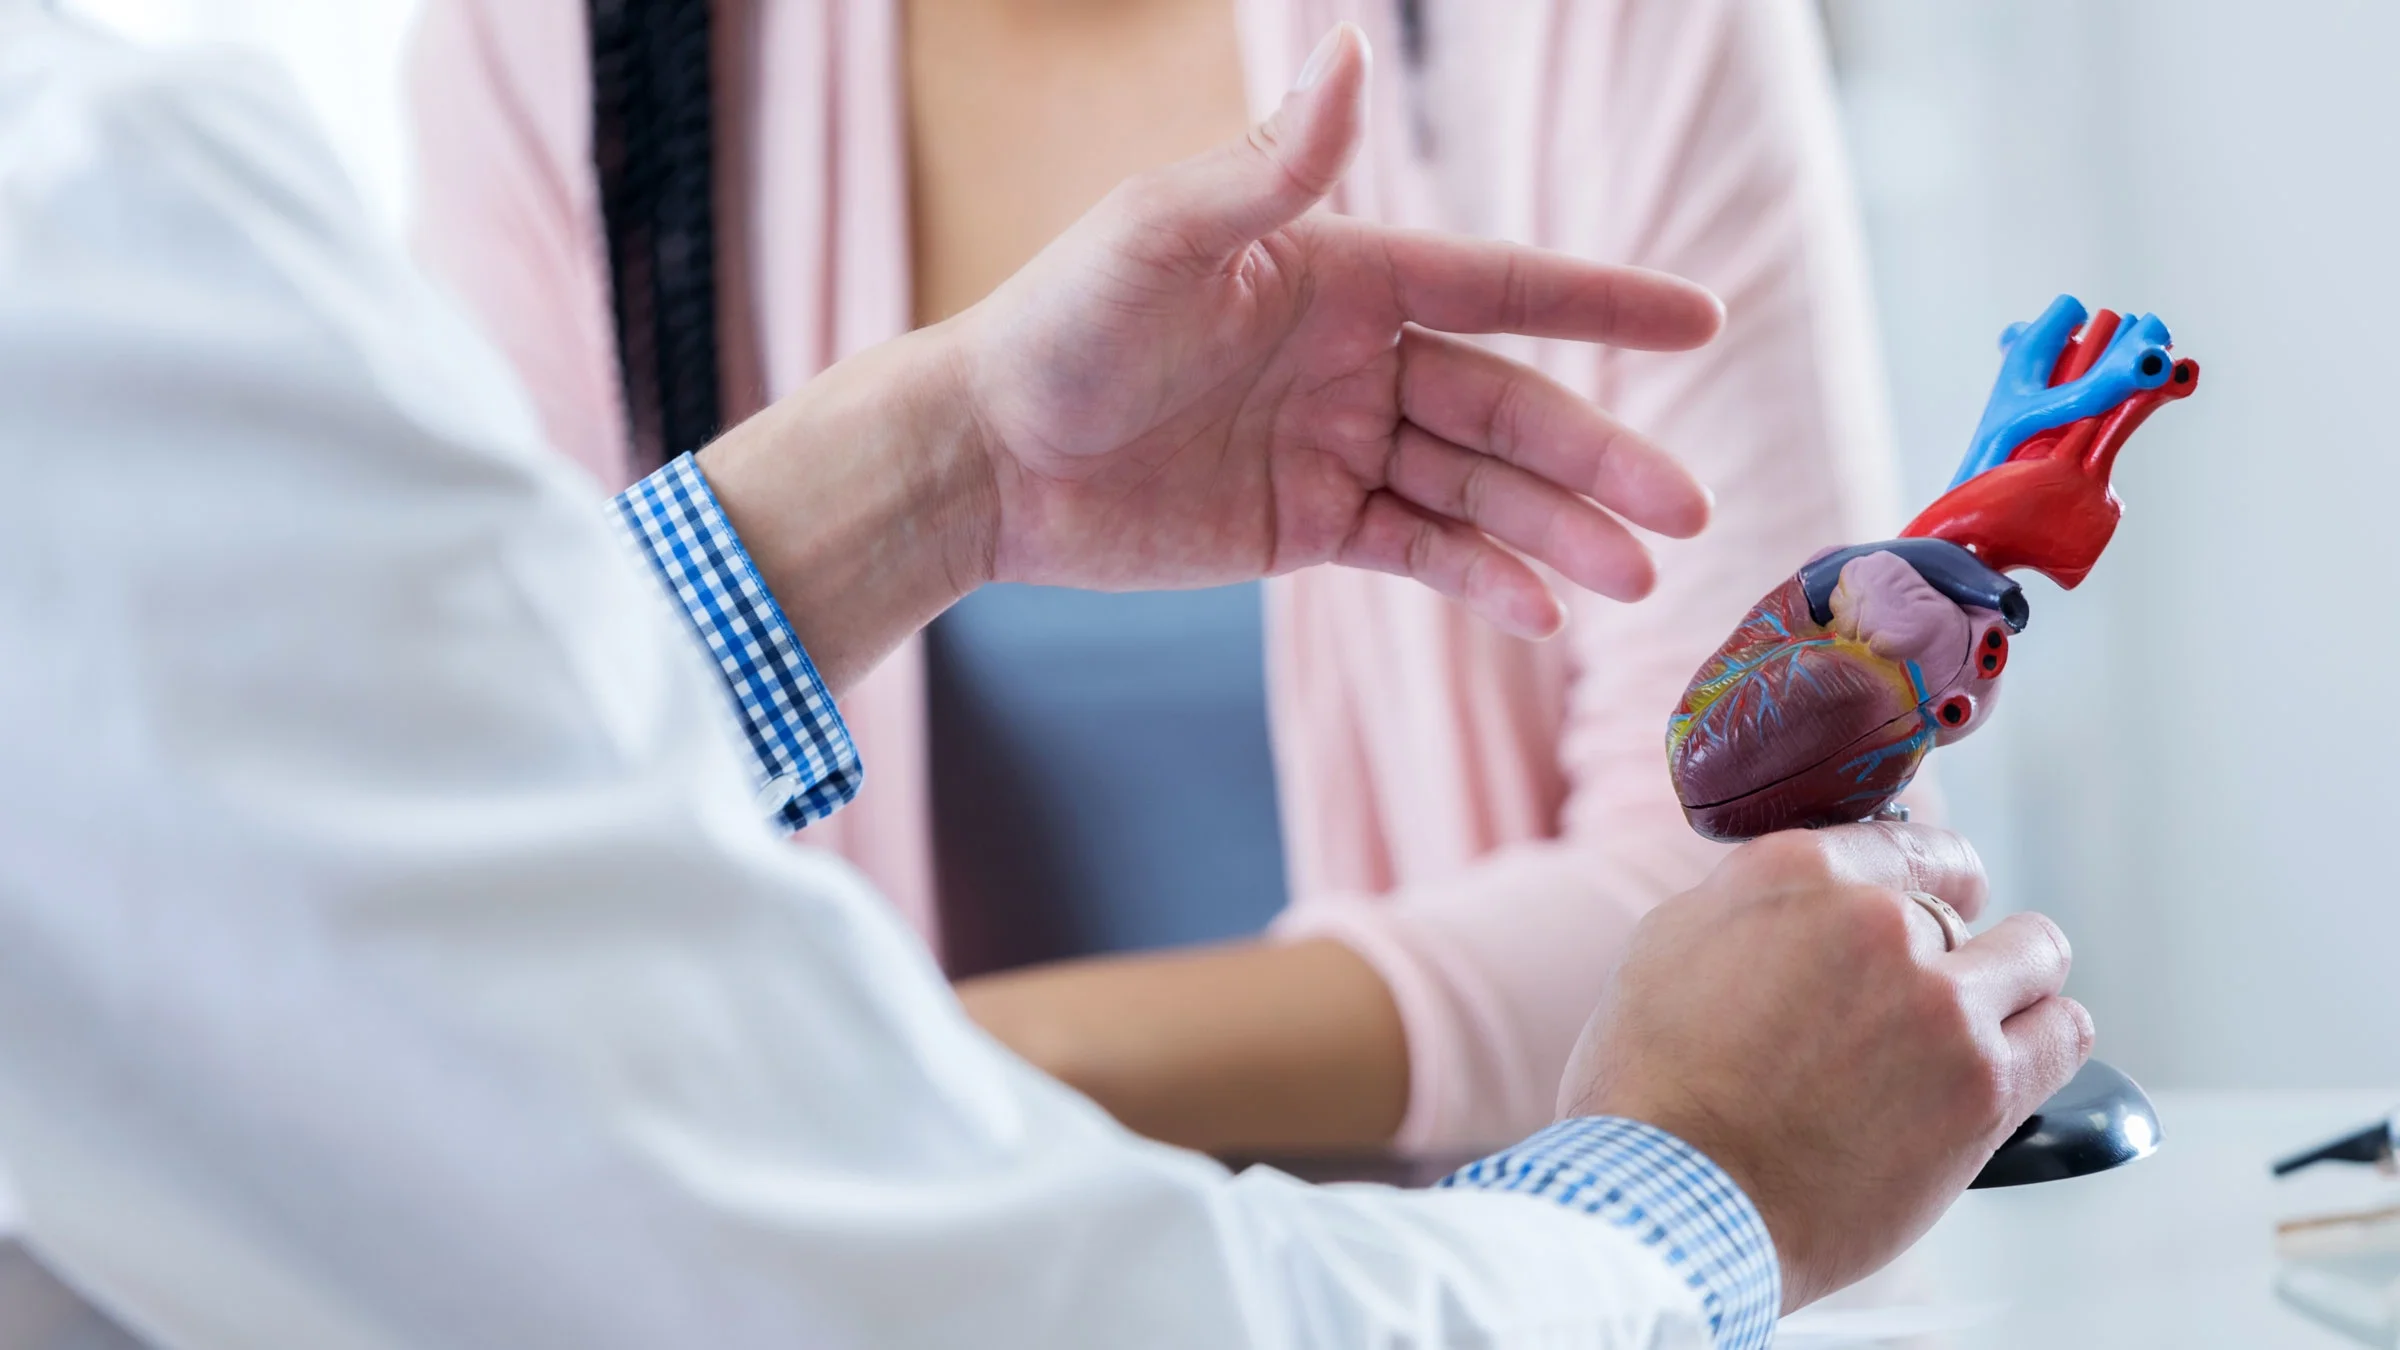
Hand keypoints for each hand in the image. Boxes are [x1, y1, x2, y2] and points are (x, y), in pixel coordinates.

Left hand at [953, 22, 1718, 637]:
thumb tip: (1351, 46)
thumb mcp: (1162, 235)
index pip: (1500, 286)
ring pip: (1477, 489)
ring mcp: (1338, 444)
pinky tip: (1540, 610)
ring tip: (1636, 577)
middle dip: (1599, 457)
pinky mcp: (1307, 525)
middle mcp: (1357, 357)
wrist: (983, 456)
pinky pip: (1417, 549)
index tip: (1703, 321)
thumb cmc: (1059, 326)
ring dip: (1557, 531)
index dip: (1602, 304)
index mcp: (1343, 272)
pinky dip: (1479, 578)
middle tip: (1687, 512)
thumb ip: (1269, 162)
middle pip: (1509, 405)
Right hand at [1558, 824, 2092, 1311]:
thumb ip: (1756, 904)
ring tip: (1972, 1027)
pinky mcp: (1986, 1086)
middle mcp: (1879, 920)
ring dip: (2008, 985)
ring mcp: (1942, 1002)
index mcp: (1798, 872)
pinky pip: (2064, 1031)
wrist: (1674, 1205)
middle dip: (1945, 947)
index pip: (1910, 845)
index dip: (1918, 884)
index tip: (1922, 911)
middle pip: (1966, 904)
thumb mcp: (1668, 946)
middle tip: (1909, 1002)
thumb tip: (1810, 901)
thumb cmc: (1651, 1089)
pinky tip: (2009, 1063)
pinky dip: (2043, 1040)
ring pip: (2036, 954)